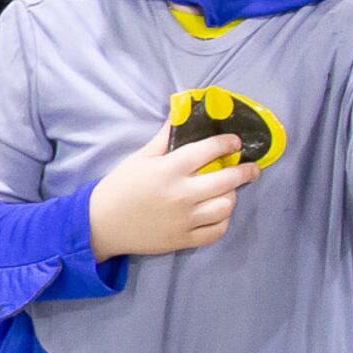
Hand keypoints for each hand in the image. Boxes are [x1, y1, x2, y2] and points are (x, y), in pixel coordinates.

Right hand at [88, 132, 246, 260]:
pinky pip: (217, 230)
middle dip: (245, 171)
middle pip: (227, 180)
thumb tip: (181, 113)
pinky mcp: (184, 239)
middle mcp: (182, 193)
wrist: (102, 224)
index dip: (227, 143)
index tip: (235, 142)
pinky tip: (217, 212)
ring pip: (226, 206)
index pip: (208, 150)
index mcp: (169, 169)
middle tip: (251, 168)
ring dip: (231, 196)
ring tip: (228, 191)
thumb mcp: (139, 158)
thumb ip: (164, 138)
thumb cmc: (120, 186)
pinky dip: (223, 221)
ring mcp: (185, 219)